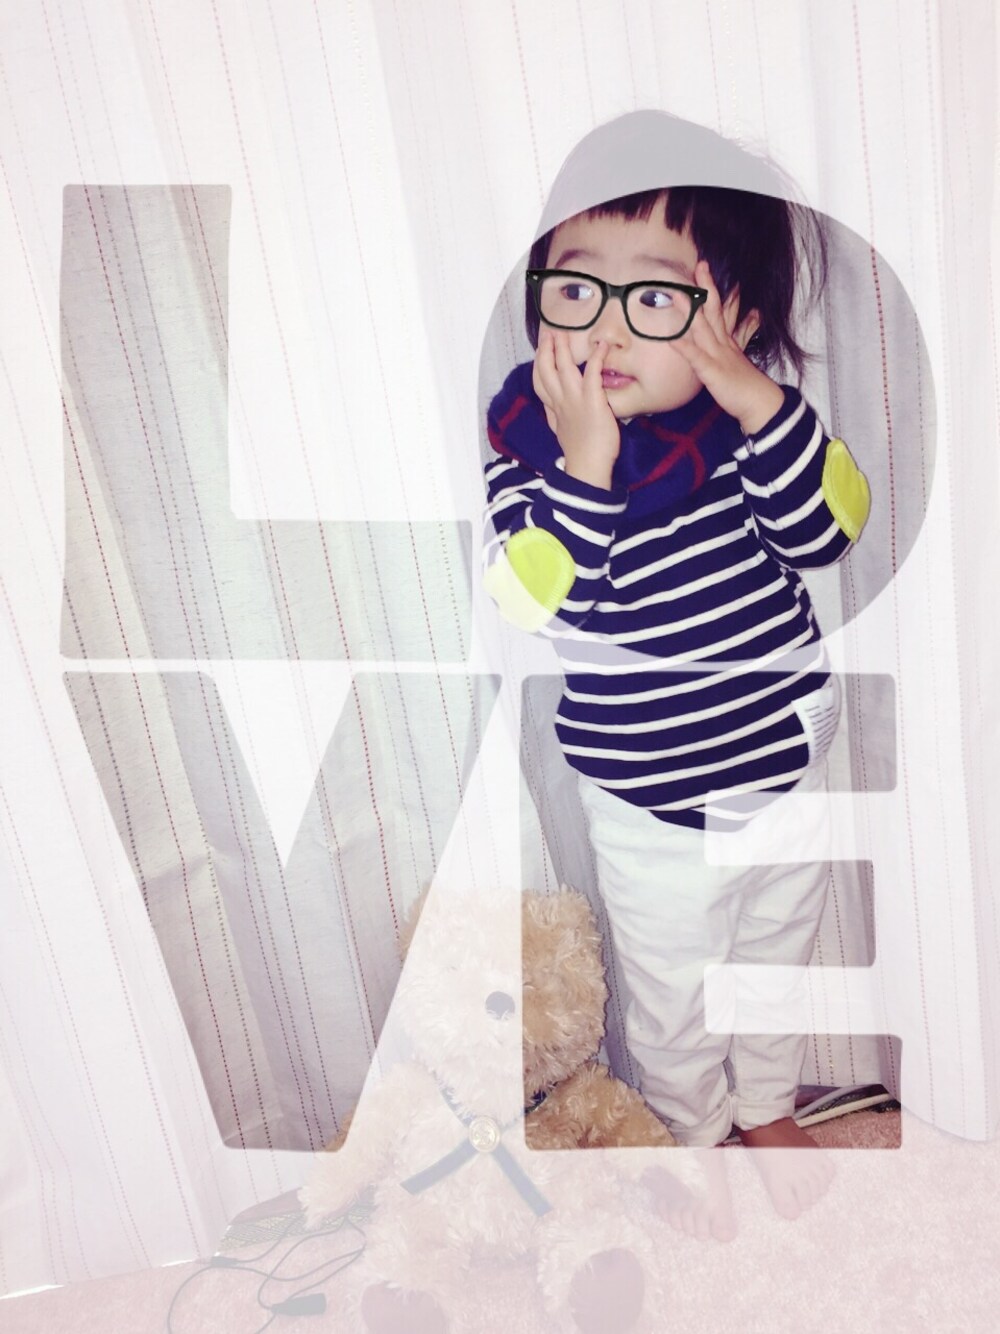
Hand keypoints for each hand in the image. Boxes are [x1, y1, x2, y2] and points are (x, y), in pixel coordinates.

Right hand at [533, 329, 620, 488]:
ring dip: (561, 348)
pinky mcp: (592, 400)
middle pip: (546, 370)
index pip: (539, 383)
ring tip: (562, 333)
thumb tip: (552, 408)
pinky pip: (591, 373)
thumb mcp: (562, 431)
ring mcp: (575, 399)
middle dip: (545, 350)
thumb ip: (556, 415)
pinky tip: (601, 346)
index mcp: (554, 408)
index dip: (538, 365)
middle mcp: (561, 401)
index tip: (540, 353)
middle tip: (548, 334)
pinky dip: (596, 357)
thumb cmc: (580, 452)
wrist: (588, 467)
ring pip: (563, 367)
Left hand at [673, 260, 784, 434]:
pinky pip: (697, 358)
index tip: (705, 269)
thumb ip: (741, 338)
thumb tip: (751, 319)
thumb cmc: (746, 386)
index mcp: (727, 341)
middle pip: (713, 311)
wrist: (761, 404)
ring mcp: (718, 356)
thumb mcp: (739, 358)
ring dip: (691, 312)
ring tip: (678, 295)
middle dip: (707, 287)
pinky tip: (673, 338)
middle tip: (700, 264)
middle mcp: (723, 344)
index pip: (719, 310)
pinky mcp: (713, 372)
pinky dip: (685, 348)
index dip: (712, 290)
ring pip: (703, 329)